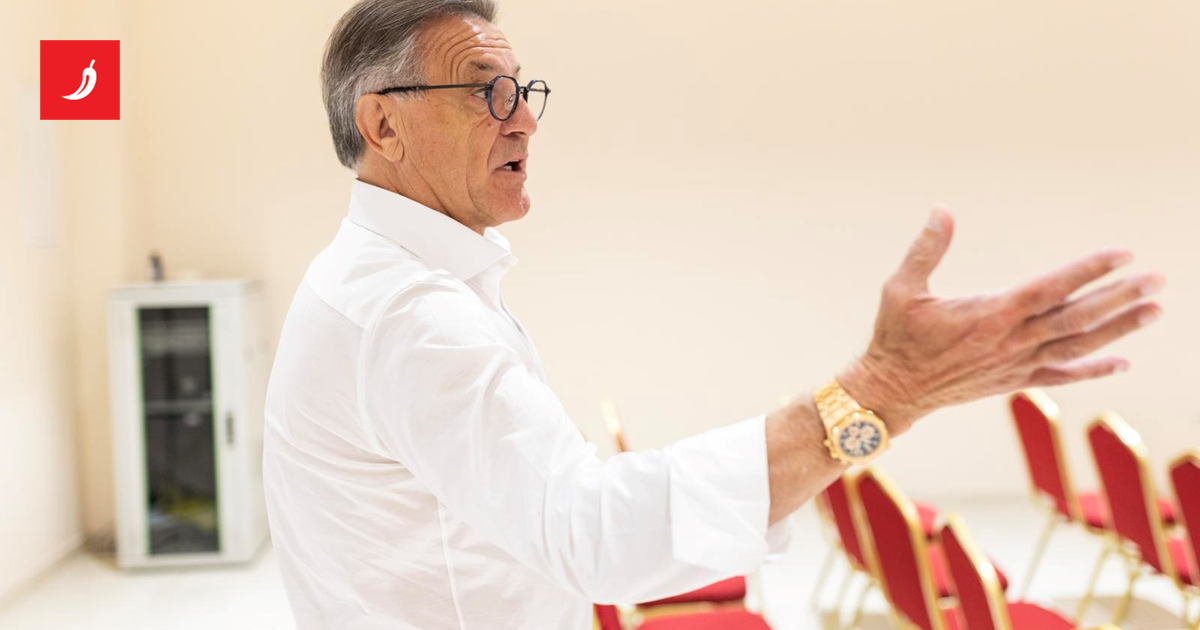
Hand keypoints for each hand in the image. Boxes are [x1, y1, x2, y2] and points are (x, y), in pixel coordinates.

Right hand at [838, 206, 1163, 434]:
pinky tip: (1122, 361)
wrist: (893, 390)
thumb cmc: (895, 337)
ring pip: (1079, 345)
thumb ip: (926, 250)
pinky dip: (1094, 370)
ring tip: (1154, 310)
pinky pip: (1062, 375)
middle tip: (1157, 280)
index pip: (1052, 288)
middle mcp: (1012, 341)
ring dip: (1119, 328)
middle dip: (1120, 297)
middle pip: (1078, 317)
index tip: (1123, 255)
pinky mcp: (1014, 380)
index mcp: (991, 314)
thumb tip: (942, 210)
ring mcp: (1017, 363)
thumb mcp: (901, 288)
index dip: (1089, 271)